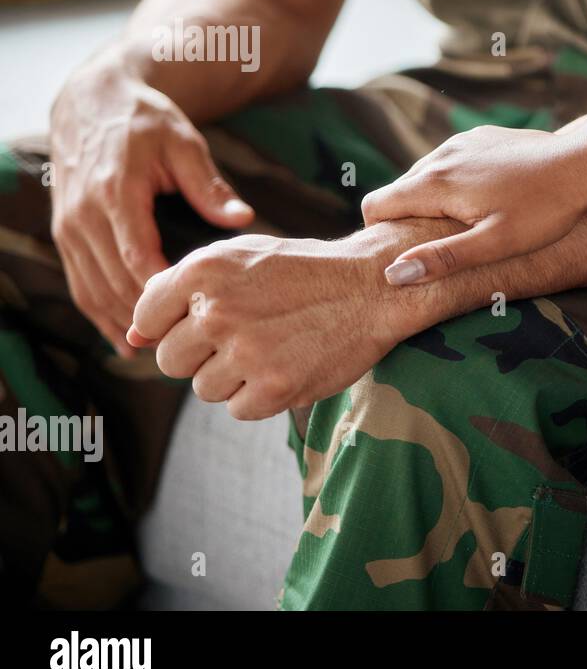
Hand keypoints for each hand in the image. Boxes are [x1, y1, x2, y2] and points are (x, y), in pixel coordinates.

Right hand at [49, 59, 253, 354]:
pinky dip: (101, 316)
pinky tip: (127, 340)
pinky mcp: (64, 235)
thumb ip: (209, 186)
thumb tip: (242, 219)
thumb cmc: (146, 122)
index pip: (137, 256)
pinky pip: (80, 286)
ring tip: (163, 352)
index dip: (162, 293)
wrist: (92, 102)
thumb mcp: (184, 144)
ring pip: (93, 292)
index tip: (194, 317)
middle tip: (190, 345)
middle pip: (115, 282)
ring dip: (124, 324)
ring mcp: (68, 228)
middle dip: (149, 318)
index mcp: (116, 194)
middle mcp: (84, 216)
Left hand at [126, 229, 427, 419]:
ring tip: (272, 348)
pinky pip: (238, 410)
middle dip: (202, 355)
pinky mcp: (273, 388)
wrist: (373, 287)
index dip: (176, 324)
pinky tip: (287, 365)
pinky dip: (260, 397)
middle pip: (171, 360)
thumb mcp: (240, 257)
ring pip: (204, 389)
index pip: (147, 318)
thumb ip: (179, 289)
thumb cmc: (304, 272)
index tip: (212, 319)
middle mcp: (218, 312)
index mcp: (204, 271)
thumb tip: (132, 337)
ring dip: (233, 377)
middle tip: (248, 335)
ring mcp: (245, 353)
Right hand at [361, 107, 586, 284]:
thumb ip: (443, 258)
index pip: (377, 204)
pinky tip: (487, 199)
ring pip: (426, 174)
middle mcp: (441, 155)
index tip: (404, 253)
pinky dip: (455, 181)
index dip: (379, 233)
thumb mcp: (494, 243)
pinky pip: (451, 161)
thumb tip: (394, 275)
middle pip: (399, 190)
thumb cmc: (543, 210)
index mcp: (436, 182)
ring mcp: (462, 142)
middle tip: (440, 247)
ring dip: (433, 200)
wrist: (582, 164)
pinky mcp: (481, 136)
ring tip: (466, 225)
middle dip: (407, 218)